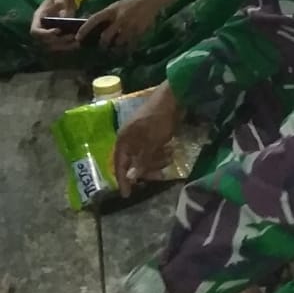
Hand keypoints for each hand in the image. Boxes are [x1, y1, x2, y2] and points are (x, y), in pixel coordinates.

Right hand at [29, 0, 78, 52]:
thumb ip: (60, 0)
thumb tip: (63, 15)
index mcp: (38, 18)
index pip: (35, 31)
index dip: (45, 34)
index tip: (58, 31)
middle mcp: (42, 28)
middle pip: (44, 42)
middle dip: (58, 41)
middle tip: (71, 36)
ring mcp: (49, 32)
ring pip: (52, 46)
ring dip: (64, 47)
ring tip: (77, 43)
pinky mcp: (58, 36)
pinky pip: (60, 45)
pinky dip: (68, 46)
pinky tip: (78, 44)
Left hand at [78, 0, 172, 52]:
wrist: (151, 0)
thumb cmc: (132, 3)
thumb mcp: (117, 6)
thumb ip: (107, 15)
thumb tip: (95, 26)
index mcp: (112, 10)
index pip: (94, 20)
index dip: (85, 29)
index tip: (78, 38)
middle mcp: (119, 18)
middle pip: (106, 36)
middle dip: (103, 44)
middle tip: (102, 47)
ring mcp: (129, 26)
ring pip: (118, 42)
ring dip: (115, 47)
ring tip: (114, 50)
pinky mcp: (139, 31)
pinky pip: (130, 44)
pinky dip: (127, 49)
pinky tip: (125, 50)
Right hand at [113, 81, 182, 196]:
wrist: (173, 98)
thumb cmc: (159, 120)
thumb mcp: (151, 143)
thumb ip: (140, 160)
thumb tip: (130, 177)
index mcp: (124, 140)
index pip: (120, 165)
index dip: (123, 180)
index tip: (127, 195)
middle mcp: (129, 139)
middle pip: (133, 163)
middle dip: (147, 169)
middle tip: (160, 175)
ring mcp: (140, 135)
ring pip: (145, 157)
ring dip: (157, 160)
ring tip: (170, 155)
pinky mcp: (152, 133)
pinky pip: (153, 149)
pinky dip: (160, 152)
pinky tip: (170, 149)